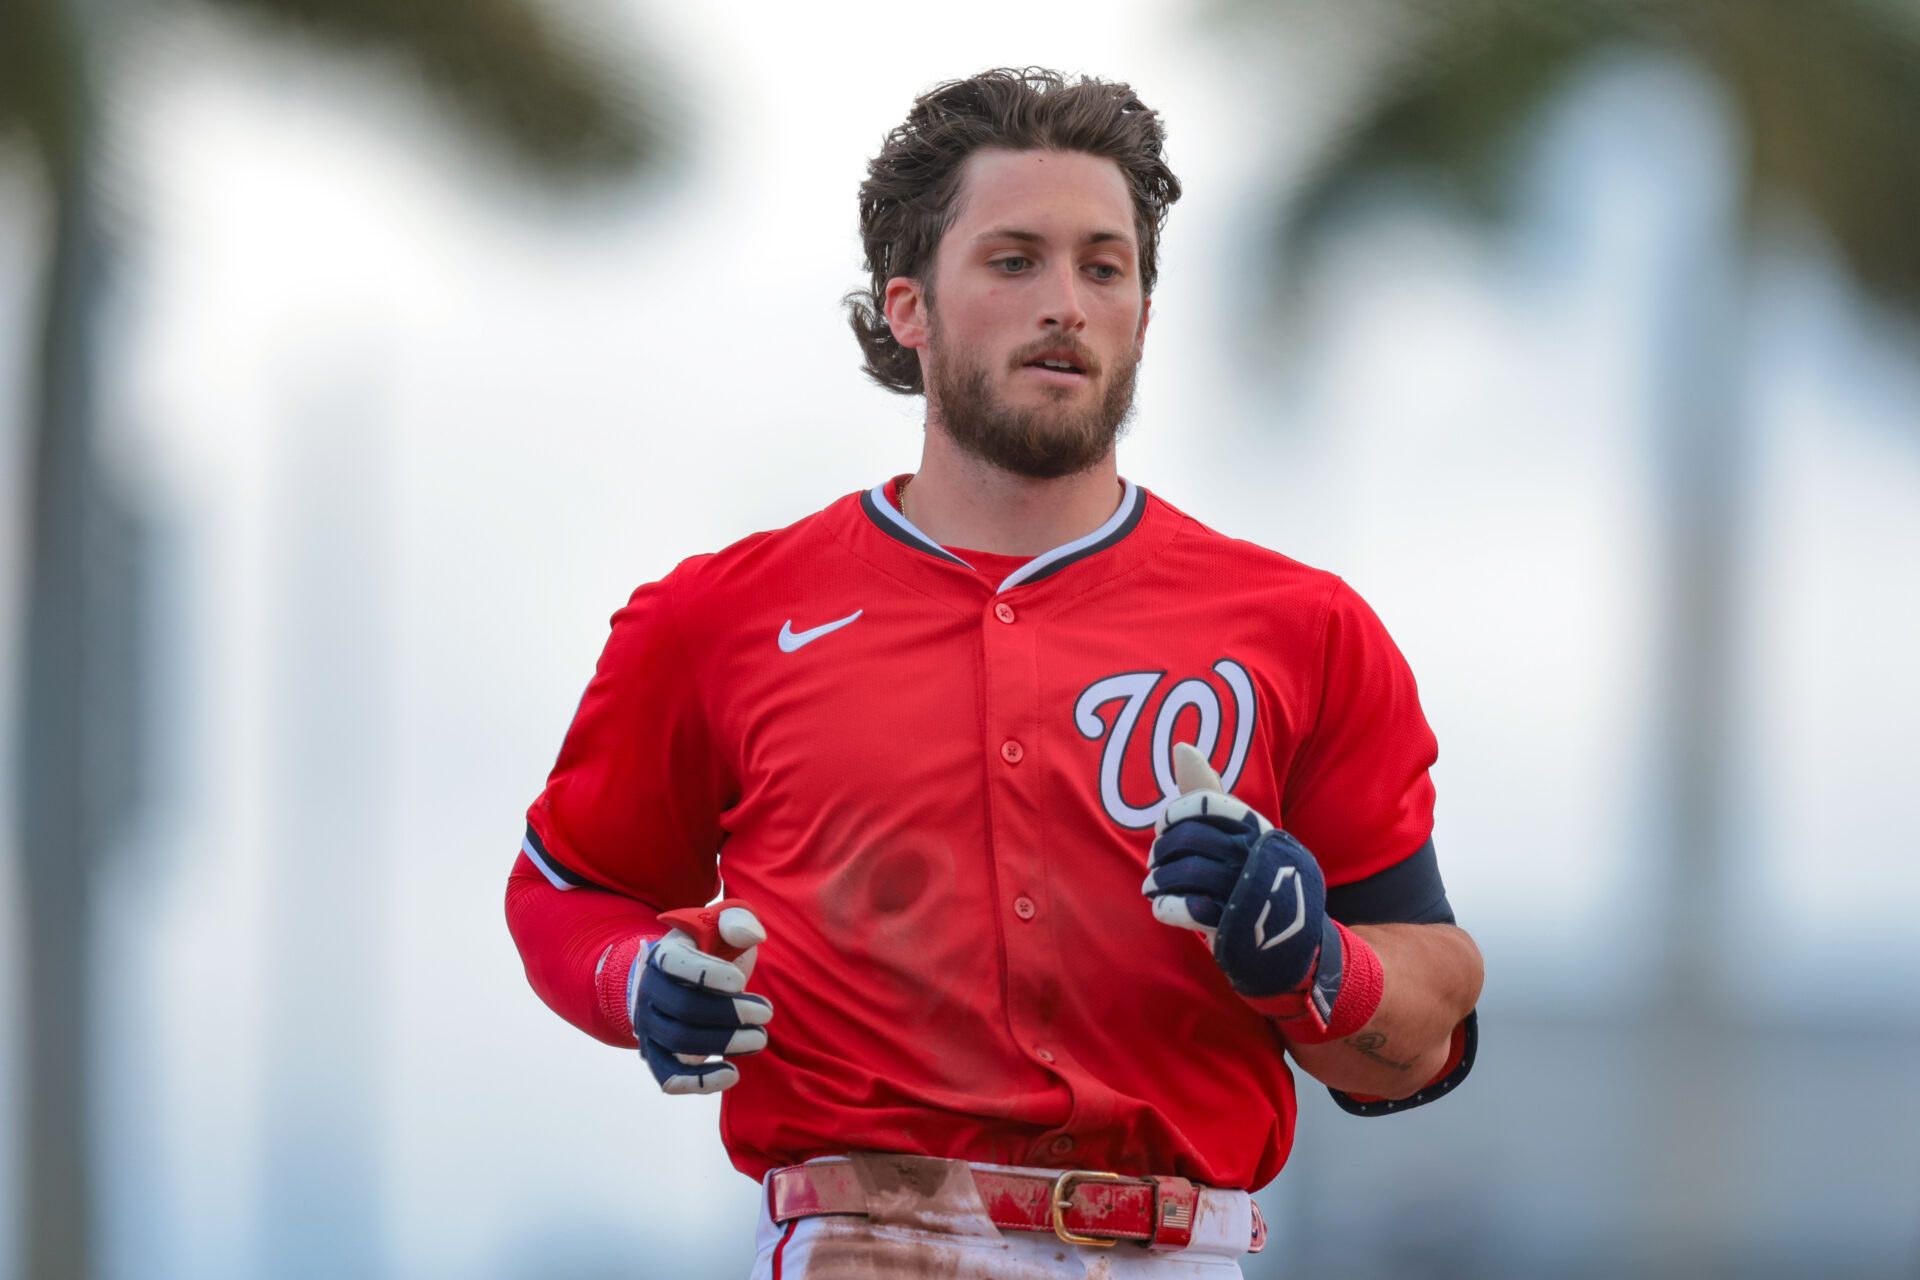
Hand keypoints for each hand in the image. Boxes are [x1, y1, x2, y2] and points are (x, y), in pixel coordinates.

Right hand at [630, 900, 774, 1094]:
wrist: (683, 980)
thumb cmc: (711, 949)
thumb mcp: (722, 924)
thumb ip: (738, 920)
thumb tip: (751, 935)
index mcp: (665, 955)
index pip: (676, 964)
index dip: (707, 974)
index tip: (739, 980)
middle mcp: (650, 991)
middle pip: (683, 1008)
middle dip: (729, 1014)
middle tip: (765, 1013)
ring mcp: (651, 1026)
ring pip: (678, 1043)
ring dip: (722, 1044)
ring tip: (759, 1039)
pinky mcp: (659, 1055)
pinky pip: (669, 1076)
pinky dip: (697, 1082)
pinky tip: (732, 1074)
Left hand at [1143, 744, 1343, 1022]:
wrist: (1295, 947)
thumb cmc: (1255, 881)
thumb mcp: (1242, 835)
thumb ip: (1209, 795)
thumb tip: (1182, 747)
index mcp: (1258, 830)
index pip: (1207, 805)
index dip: (1176, 813)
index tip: (1166, 826)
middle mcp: (1255, 856)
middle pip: (1189, 840)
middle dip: (1161, 851)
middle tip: (1155, 863)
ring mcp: (1247, 892)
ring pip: (1183, 874)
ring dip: (1157, 881)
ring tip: (1153, 886)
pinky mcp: (1234, 927)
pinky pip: (1185, 909)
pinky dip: (1165, 907)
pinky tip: (1165, 908)